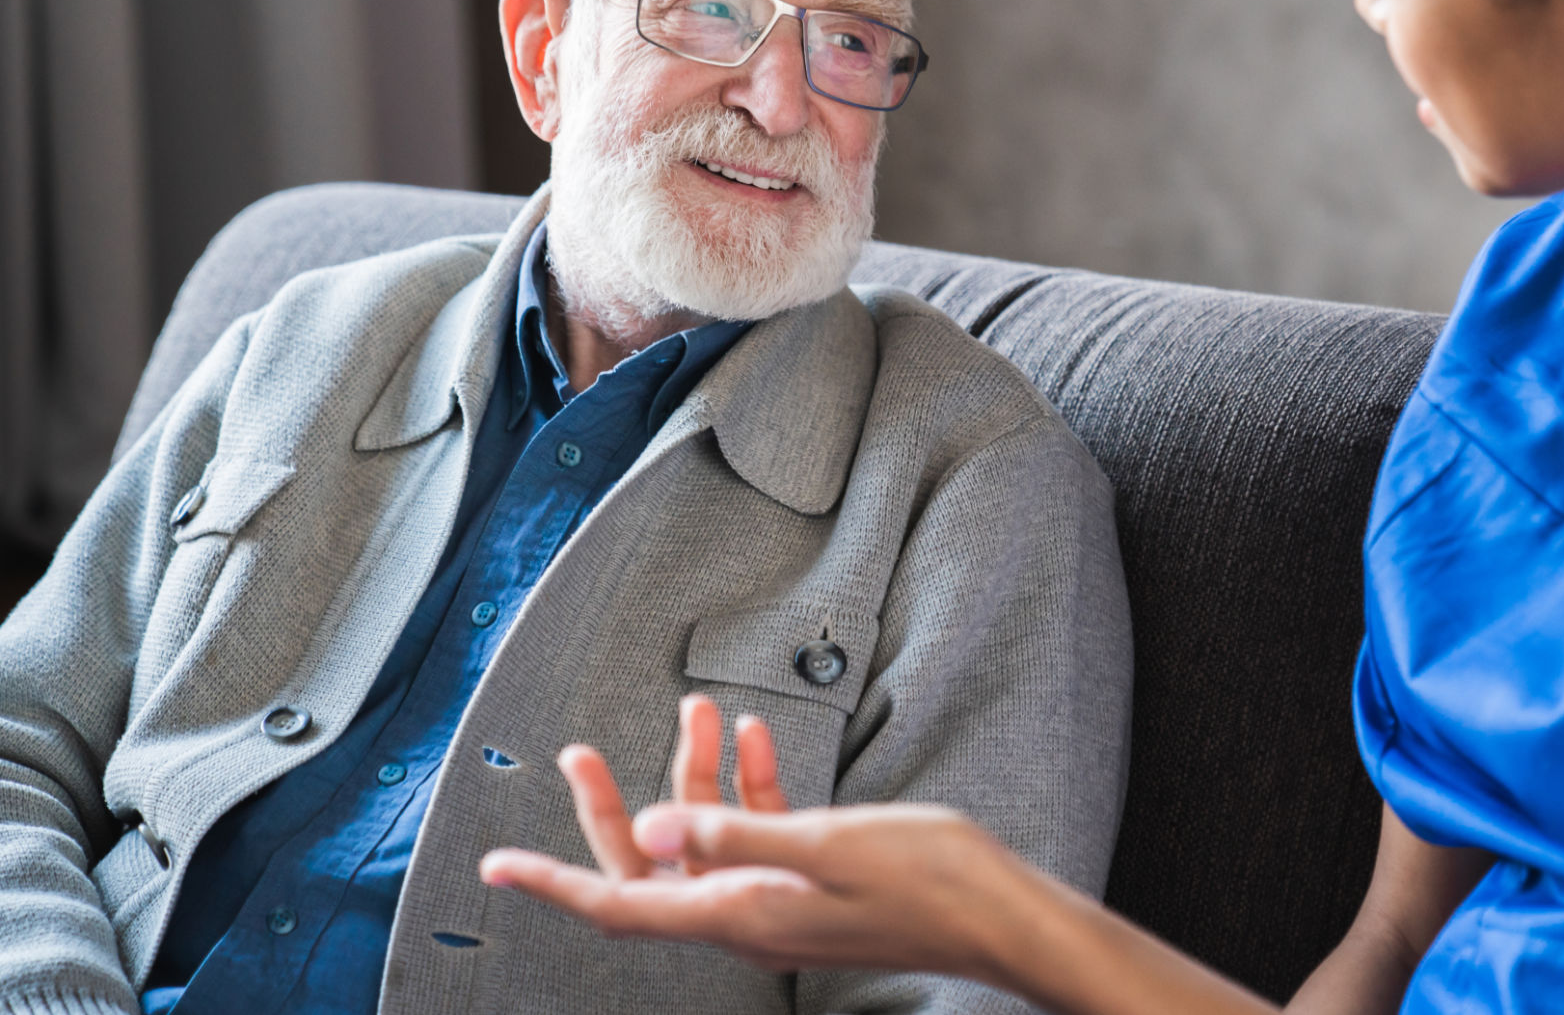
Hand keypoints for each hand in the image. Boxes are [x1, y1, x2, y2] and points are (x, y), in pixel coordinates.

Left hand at [478, 695, 1025, 977]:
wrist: (1002, 916)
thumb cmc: (929, 882)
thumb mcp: (829, 846)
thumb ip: (738, 834)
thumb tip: (657, 827)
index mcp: (741, 913)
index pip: (622, 903)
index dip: (555, 883)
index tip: (498, 866)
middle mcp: (750, 915)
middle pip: (652, 867)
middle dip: (614, 806)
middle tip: (580, 754)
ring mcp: (782, 902)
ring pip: (706, 842)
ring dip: (692, 775)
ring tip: (694, 710)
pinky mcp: (814, 884)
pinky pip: (759, 836)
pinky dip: (748, 786)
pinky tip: (756, 737)